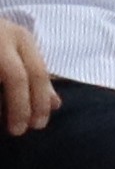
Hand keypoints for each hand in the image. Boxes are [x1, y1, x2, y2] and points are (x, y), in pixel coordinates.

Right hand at [0, 11, 45, 139]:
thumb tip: (55, 105)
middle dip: (21, 107)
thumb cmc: (0, 41)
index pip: (38, 72)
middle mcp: (2, 38)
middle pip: (16, 77)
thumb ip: (35, 75)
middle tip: (20, 131)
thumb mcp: (18, 52)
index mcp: (21, 38)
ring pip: (5, 79)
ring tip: (5, 126)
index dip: (40, 101)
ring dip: (6, 105)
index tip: (39, 124)